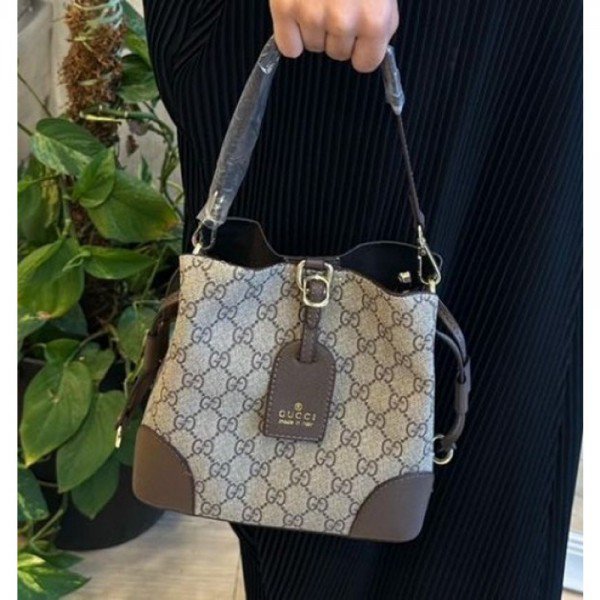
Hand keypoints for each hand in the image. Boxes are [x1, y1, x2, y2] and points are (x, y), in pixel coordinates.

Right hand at [269, 0, 398, 72]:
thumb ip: (379, 22)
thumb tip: (368, 47)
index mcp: (374, 19)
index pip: (366, 63)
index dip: (362, 48)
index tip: (358, 33)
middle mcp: (344, 22)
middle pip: (337, 54)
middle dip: (338, 34)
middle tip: (336, 2)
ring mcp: (312, 15)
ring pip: (313, 48)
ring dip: (315, 30)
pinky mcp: (285, 8)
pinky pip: (289, 47)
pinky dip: (290, 35)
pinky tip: (298, 10)